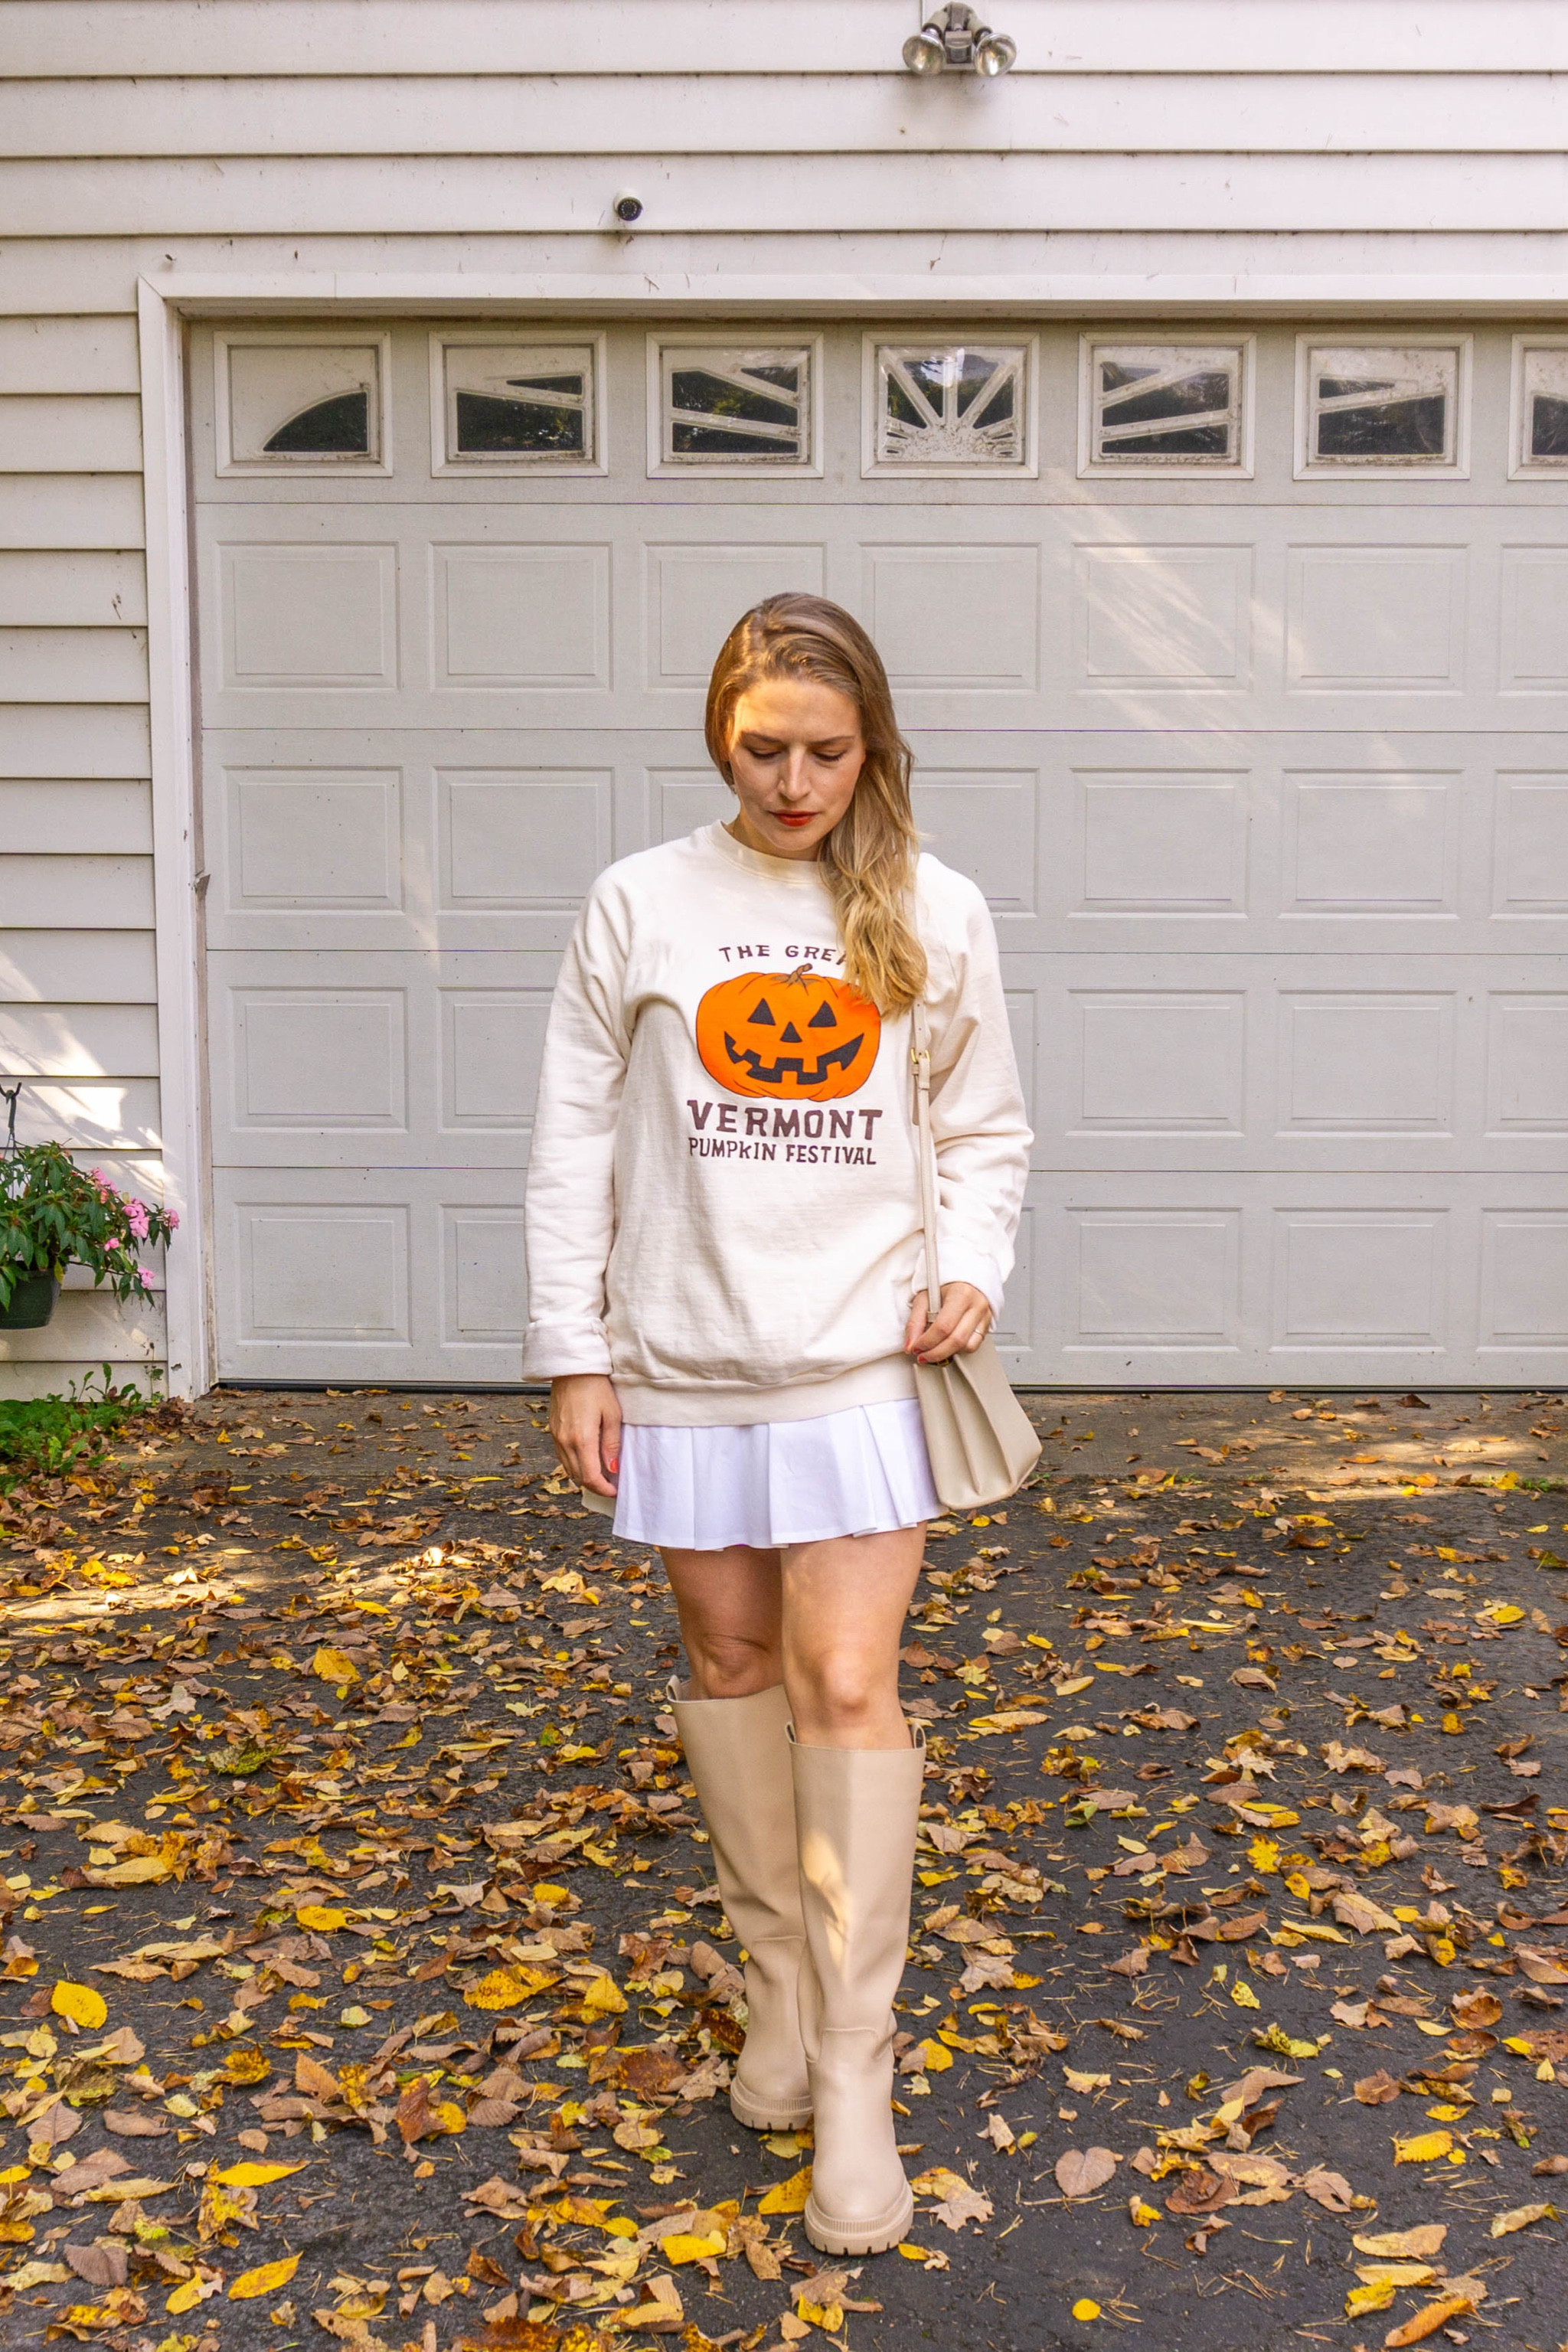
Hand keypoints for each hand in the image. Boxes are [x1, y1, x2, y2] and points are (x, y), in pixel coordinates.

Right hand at [549, 1374, 621, 1496]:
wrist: (571, 1368)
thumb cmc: (595, 1386)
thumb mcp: (612, 1414)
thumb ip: (611, 1444)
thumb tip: (613, 1468)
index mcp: (582, 1439)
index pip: (591, 1477)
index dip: (603, 1489)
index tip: (615, 1491)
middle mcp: (565, 1441)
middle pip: (578, 1477)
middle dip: (595, 1485)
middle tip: (611, 1485)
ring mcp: (557, 1437)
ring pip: (569, 1469)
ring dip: (584, 1476)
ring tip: (601, 1474)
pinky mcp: (553, 1431)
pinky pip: (562, 1457)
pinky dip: (575, 1464)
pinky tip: (587, 1460)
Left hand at [905, 1281, 991, 1363]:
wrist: (962, 1279)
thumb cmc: (944, 1285)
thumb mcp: (925, 1297)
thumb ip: (915, 1321)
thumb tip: (911, 1344)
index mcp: (961, 1294)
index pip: (944, 1326)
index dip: (927, 1342)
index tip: (916, 1347)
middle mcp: (977, 1305)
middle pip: (957, 1340)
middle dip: (936, 1353)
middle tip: (923, 1355)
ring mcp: (984, 1316)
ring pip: (968, 1346)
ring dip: (949, 1353)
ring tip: (935, 1349)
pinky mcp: (986, 1324)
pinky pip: (974, 1345)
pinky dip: (959, 1349)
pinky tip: (948, 1344)